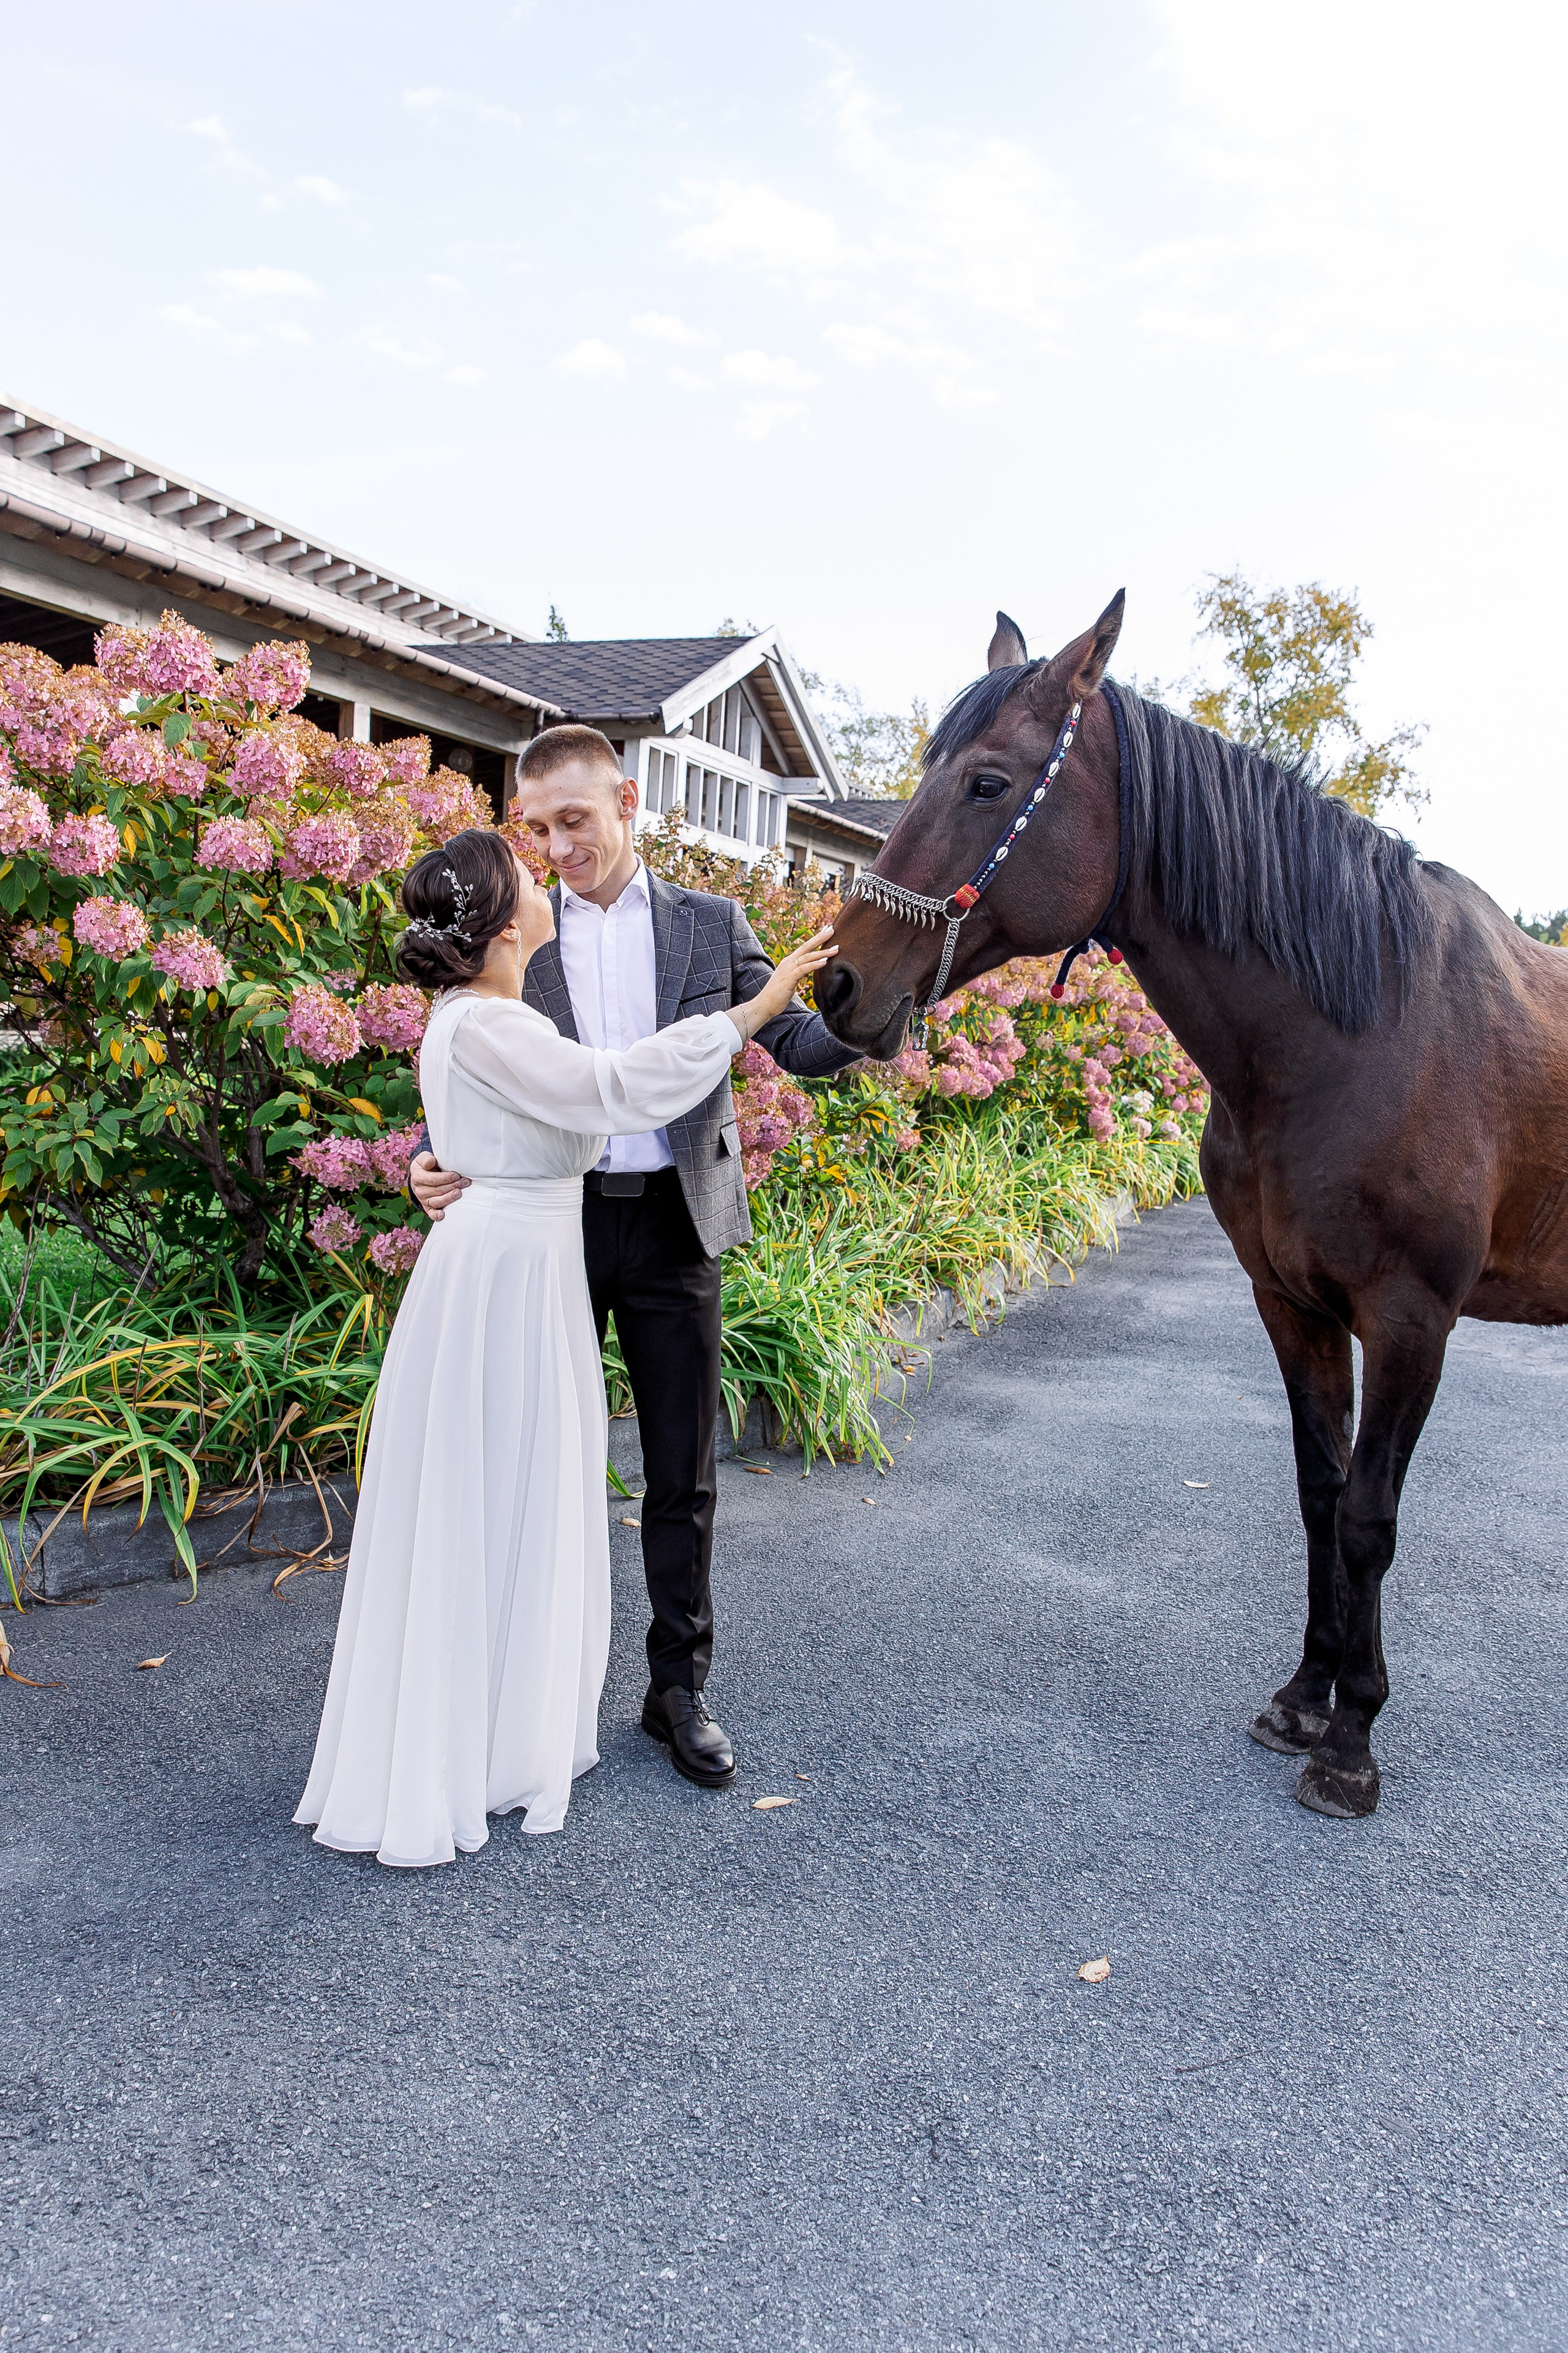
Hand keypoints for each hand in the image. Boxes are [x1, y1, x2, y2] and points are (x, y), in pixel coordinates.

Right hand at [410, 1150, 469, 1220]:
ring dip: (448, 1198)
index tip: (457, 1175)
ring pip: (435, 1201)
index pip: (433, 1179)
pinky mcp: (427, 1206)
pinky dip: (436, 1215)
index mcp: (418, 1177)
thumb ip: (427, 1159)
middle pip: (437, 1190)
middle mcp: (419, 1190)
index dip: (445, 1178)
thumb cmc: (426, 1165)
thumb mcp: (424, 1158)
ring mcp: (423, 1199)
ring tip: (459, 1193)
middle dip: (453, 1186)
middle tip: (465, 1182)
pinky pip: (430, 1212)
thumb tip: (431, 1161)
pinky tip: (442, 1215)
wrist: (421, 1174)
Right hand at [732, 926, 838, 1042]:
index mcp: (788, 962)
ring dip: (822, 952)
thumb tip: (806, 971)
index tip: (826, 930)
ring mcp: (787, 970)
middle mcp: (788, 963)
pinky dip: (814, 965)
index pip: (804, 947)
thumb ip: (797, 973)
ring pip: (807, 957)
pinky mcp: (788, 979)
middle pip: (806, 946)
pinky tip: (824, 962)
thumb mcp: (790, 981)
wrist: (764, 1005)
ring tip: (835, 949)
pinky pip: (803, 969)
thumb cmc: (777, 995)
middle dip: (820, 938)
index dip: (816, 938)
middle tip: (832, 929)